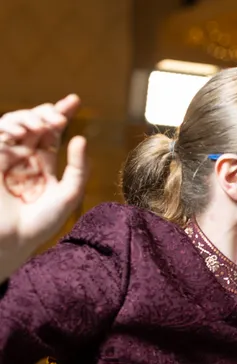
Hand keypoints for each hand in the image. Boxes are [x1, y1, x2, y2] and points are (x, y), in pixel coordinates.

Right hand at [0, 94, 87, 279]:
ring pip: (14, 124)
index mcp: (42, 166)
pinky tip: (25, 128)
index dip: (60, 114)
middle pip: (34, 124)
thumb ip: (77, 168)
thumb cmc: (41, 223)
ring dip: (29, 117)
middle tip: (61, 116)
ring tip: (45, 122)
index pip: (51, 134)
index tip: (74, 100)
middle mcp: (23, 158)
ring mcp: (5, 157)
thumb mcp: (69, 195)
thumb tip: (80, 139)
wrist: (14, 240)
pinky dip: (10, 125)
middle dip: (47, 113)